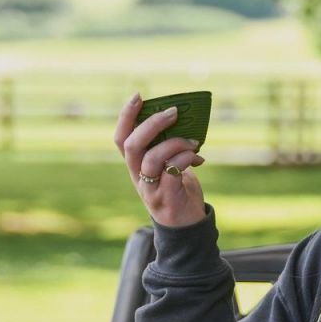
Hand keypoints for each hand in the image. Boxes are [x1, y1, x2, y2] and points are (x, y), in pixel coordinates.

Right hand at [114, 92, 207, 227]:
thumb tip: (187, 121)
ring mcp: (149, 188)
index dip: (126, 116)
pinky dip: (187, 158)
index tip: (138, 95)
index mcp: (135, 165)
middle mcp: (137, 175)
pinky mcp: (165, 197)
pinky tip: (199, 158)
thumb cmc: (178, 189)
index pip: (121, 138)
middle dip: (153, 123)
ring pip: (152, 158)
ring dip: (176, 143)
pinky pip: (172, 171)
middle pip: (132, 145)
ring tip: (195, 141)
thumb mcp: (169, 165)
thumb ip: (171, 146)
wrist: (185, 225)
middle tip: (174, 112)